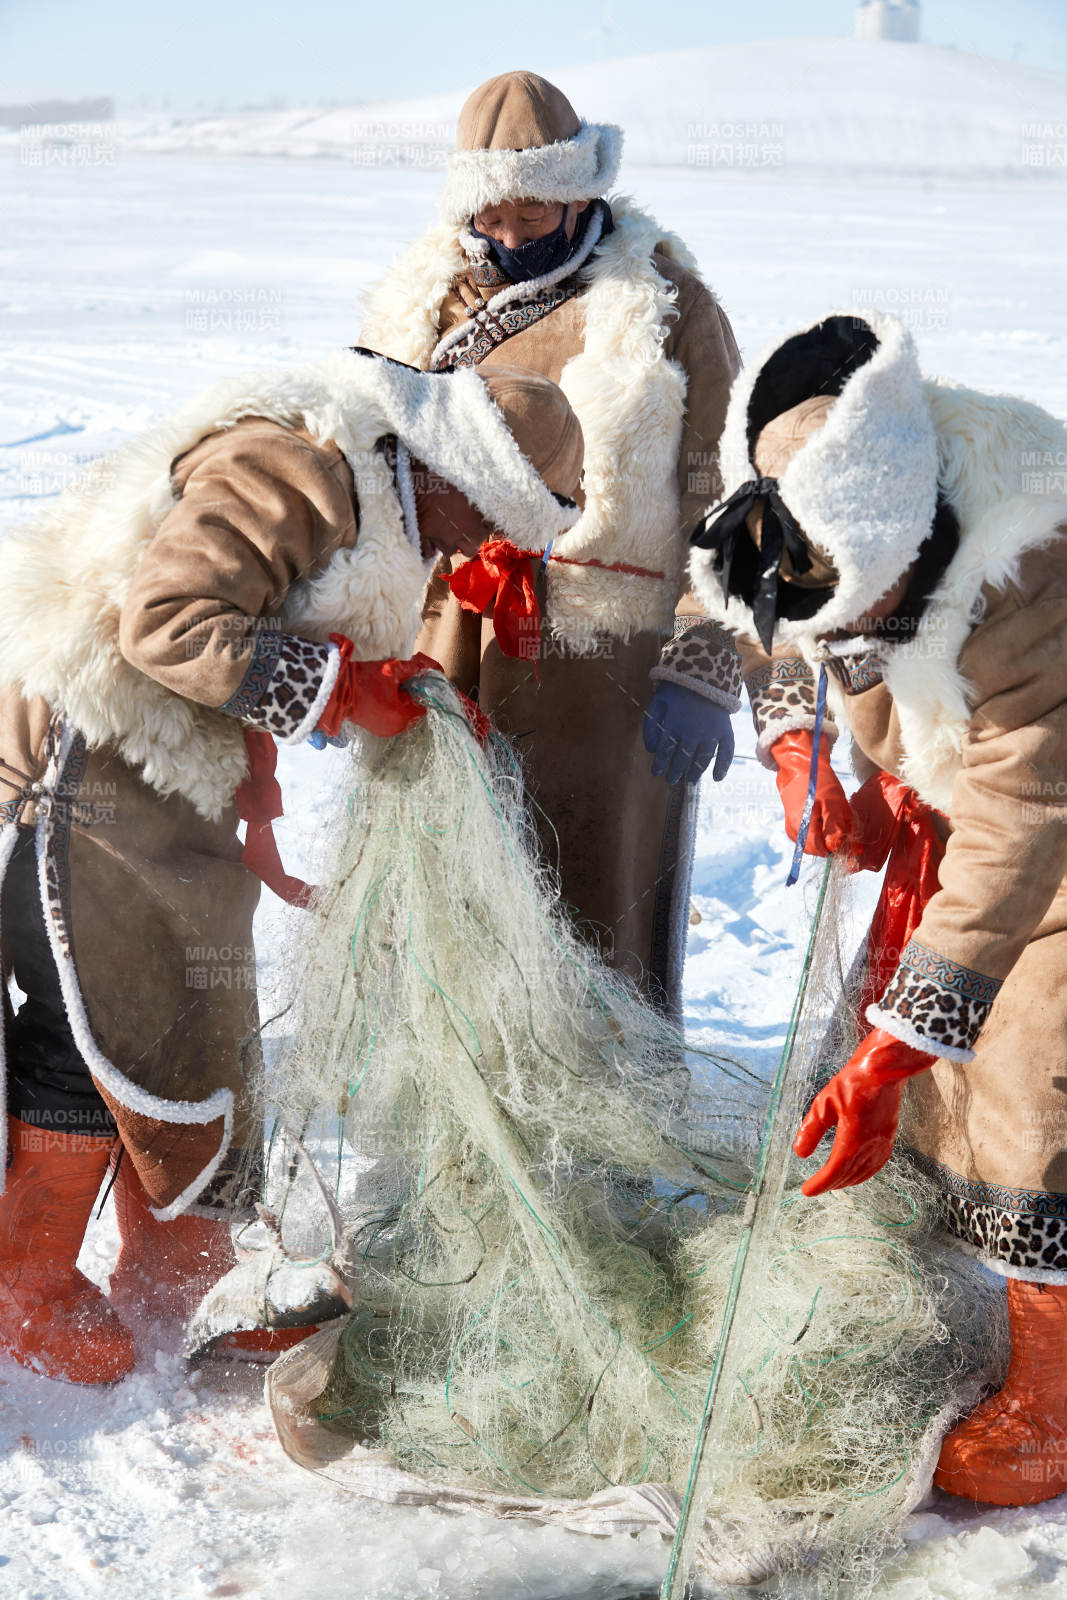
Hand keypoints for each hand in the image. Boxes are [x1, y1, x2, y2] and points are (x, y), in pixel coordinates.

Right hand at [317, 637, 441, 739]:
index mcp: (401, 716)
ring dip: (403, 699)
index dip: (425, 689)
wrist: (334, 689)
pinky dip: (393, 705)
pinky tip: (386, 693)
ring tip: (395, 684)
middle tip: (409, 677)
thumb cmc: (363, 679)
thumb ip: (414, 669)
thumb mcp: (392, 670)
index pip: (425, 704)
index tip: (422, 677)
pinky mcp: (376, 728)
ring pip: (404, 713)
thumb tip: (430, 667)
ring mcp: (385, 730)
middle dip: (413, 693)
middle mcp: (395, 728)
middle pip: (414, 709)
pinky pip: (393, 716)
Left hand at [643, 683, 734, 785]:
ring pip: (701, 759)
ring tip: (689, 779)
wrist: (704, 673)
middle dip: (675, 772)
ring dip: (694, 772)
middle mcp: (692, 733)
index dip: (659, 765)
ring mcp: (710, 733)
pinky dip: (722, 766)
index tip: (656, 773)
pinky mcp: (725, 730)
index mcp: (674, 725)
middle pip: (682, 759)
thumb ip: (651, 725)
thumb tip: (650, 750)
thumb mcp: (658, 702)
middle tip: (671, 780)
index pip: (664, 752)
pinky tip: (716, 778)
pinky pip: (726, 752)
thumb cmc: (677, 688)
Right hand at [770, 729, 853, 854]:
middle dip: (832, 842)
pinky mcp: (792, 827)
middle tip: (842, 824)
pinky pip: (809, 839)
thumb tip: (837, 850)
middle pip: (818, 850)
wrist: (800, 768)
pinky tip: (823, 818)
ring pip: (814, 846)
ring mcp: (792, 829)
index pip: (821, 851)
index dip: (837, 848)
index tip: (849, 838)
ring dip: (826, 838)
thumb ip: (835, 828)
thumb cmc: (819, 782)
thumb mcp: (834, 803)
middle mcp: (794, 830)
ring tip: (831, 818)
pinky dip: (819, 833)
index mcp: (803, 825)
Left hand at [793, 1028, 934, 1195]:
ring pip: (863, 1173)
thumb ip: (812, 1129)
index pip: (835, 1170)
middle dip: (830, 1184)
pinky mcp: (889, 1138)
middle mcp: (871, 1146)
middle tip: (814, 1188)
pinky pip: (876, 1165)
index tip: (806, 1190)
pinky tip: (855, 1173)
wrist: (884, 1070)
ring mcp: (883, 1143)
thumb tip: (800, 1153)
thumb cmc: (854, 1081)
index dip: (820, 1183)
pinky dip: (863, 1174)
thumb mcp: (824, 1102)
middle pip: (848, 1175)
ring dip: (846, 1182)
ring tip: (831, 1183)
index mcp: (854, 1138)